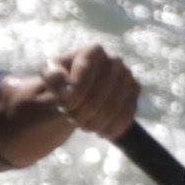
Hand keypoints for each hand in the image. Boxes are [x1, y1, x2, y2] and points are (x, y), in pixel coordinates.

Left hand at [10, 37, 137, 153]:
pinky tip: (101, 132)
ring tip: (84, 126)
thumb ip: (53, 77)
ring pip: (115, 105)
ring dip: (97, 121)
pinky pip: (128, 114)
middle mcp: (114, 60)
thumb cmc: (63, 81)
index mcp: (93, 52)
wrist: (79, 91)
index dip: (75, 92)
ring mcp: (127, 76)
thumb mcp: (50, 75)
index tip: (65, 106)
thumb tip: (67, 90)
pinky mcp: (134, 93)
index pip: (86, 71)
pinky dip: (113, 127)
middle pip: (102, 91)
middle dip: (84, 110)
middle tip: (72, 119)